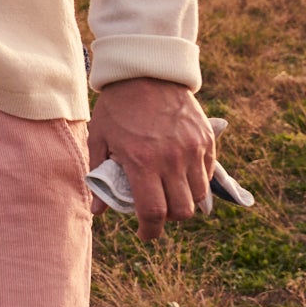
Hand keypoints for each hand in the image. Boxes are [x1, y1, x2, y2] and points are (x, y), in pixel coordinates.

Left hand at [87, 78, 216, 240]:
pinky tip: (181, 175)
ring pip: (199, 196)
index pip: (154, 212)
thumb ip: (99, 176)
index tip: (145, 233)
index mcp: (142, 162)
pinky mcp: (206, 140)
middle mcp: (171, 160)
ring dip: (185, 201)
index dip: (150, 230)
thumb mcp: (100, 139)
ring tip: (169, 193)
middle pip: (182, 211)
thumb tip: (98, 210)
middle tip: (157, 212)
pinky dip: (197, 181)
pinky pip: (208, 173)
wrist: (146, 73)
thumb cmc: (117, 107)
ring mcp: (192, 150)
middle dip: (169, 219)